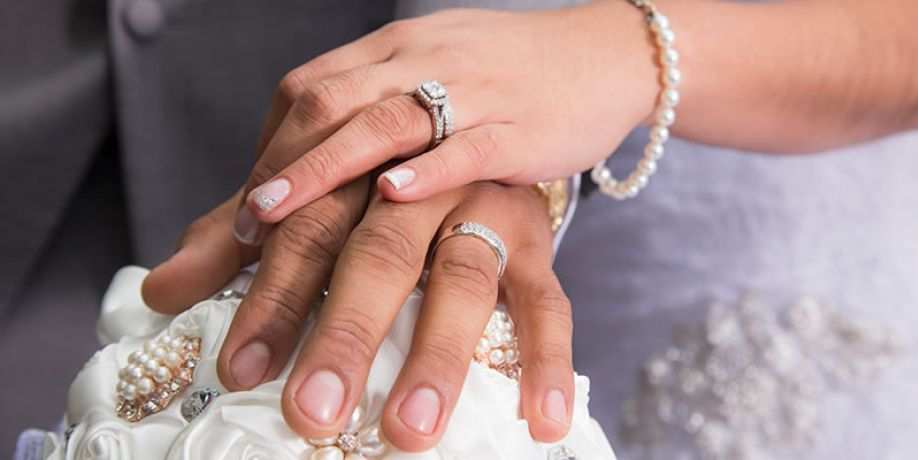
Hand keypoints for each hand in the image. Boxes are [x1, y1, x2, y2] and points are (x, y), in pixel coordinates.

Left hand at [144, 181, 573, 451]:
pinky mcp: (537, 237)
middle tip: (313, 409)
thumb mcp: (313, 196)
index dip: (272, 295)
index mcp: (356, 167)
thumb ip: (242, 238)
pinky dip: (545, 360)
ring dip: (437, 355)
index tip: (241, 367)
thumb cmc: (381, 179)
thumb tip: (160, 292)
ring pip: (464, 276)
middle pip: (379, 252)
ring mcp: (484, 206)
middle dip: (345, 332)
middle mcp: (421, 181)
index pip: (307, 228)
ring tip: (409, 428)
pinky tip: (540, 422)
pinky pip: (548, 300)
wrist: (483, 118)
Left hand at [230, 2, 656, 242]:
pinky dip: (427, 169)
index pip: (310, 88)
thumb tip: (318, 164)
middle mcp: (420, 62)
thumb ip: (378, 110)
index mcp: (394, 50)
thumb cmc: (509, 77)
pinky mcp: (515, 127)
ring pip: (384, 122)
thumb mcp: (434, 76)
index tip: (246, 201)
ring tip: (276, 213)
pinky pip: (465, 145)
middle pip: (330, 102)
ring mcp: (468, 93)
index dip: (270, 145)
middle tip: (242, 222)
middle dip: (278, 162)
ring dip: (323, 168)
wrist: (602, 54)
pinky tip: (393, 195)